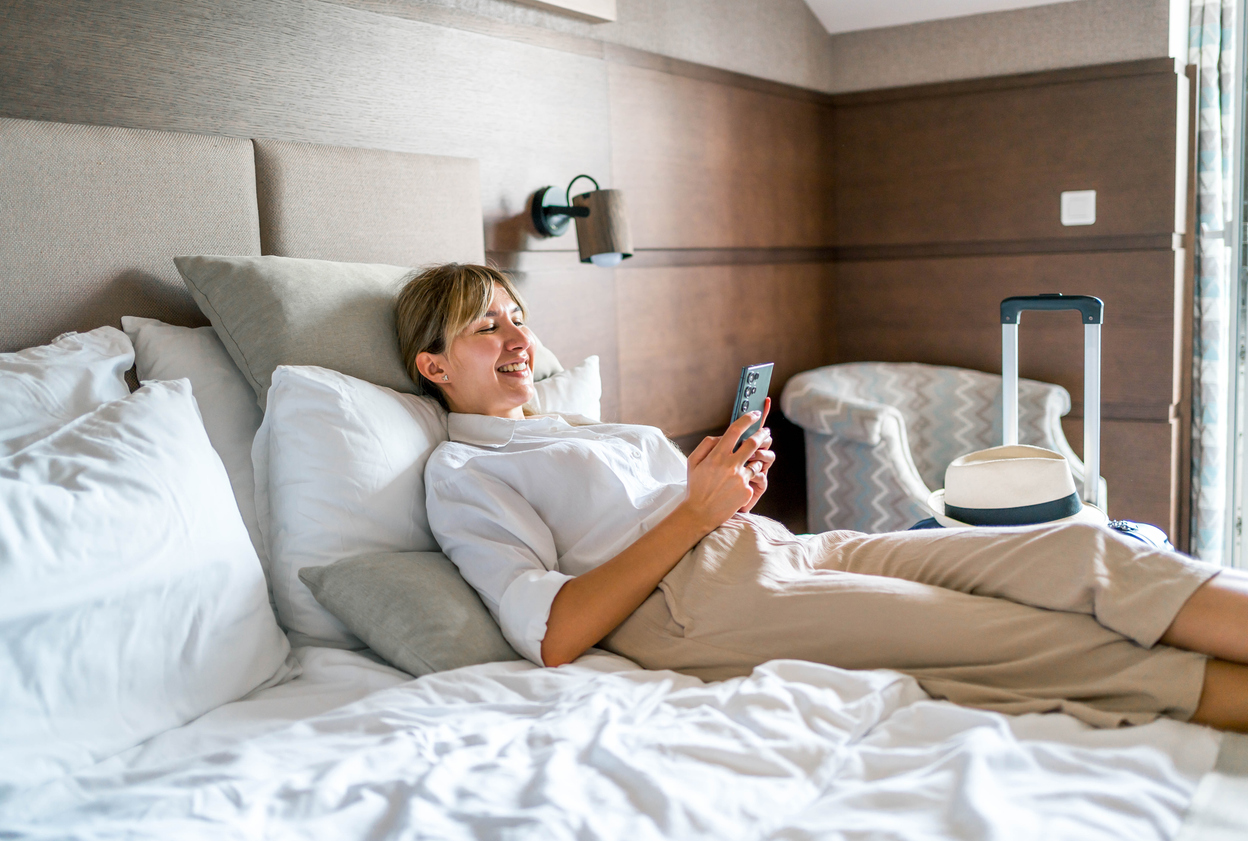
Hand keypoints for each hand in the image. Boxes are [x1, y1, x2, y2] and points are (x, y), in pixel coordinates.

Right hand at [681, 401, 768, 532]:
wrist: (700, 513)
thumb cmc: (696, 486)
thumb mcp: (692, 462)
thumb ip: (706, 445)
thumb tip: (721, 436)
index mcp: (716, 456)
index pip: (735, 430)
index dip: (747, 420)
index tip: (754, 415)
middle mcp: (730, 465)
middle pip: (753, 443)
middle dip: (762, 434)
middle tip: (765, 432)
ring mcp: (740, 479)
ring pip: (756, 462)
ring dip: (756, 459)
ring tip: (750, 462)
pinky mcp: (747, 490)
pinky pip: (753, 479)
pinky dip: (749, 478)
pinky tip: (739, 484)